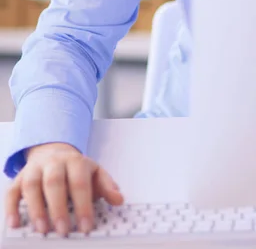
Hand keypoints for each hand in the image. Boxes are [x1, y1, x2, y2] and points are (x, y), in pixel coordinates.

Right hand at [5, 142, 123, 235]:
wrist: (54, 151)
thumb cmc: (76, 168)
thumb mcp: (95, 172)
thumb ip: (107, 186)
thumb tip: (119, 200)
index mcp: (75, 161)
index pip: (79, 183)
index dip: (83, 205)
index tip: (86, 226)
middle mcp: (53, 163)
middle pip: (54, 182)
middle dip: (58, 207)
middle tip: (64, 231)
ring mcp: (34, 169)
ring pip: (32, 185)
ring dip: (36, 208)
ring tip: (43, 229)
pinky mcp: (19, 178)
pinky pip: (11, 191)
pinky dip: (12, 207)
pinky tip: (15, 223)